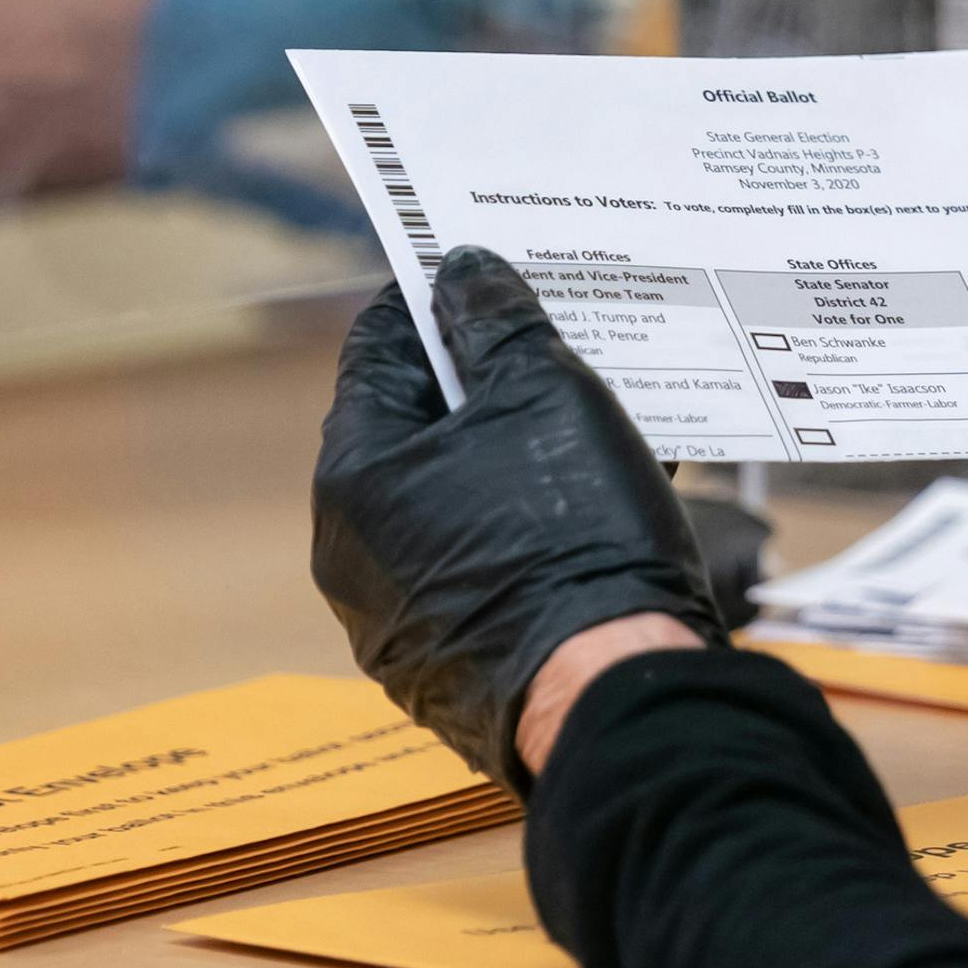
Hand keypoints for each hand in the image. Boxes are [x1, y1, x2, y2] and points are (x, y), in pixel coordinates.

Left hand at [311, 246, 725, 791]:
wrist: (614, 695)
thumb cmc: (575, 537)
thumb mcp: (549, 395)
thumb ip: (498, 323)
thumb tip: (464, 273)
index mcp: (354, 474)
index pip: (380, 349)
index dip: (439, 302)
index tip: (489, 280)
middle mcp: (353, 551)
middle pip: (417, 430)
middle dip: (487, 386)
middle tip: (557, 353)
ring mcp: (396, 620)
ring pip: (454, 503)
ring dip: (513, 461)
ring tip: (592, 432)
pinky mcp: (447, 667)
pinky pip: (479, 569)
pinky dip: (524, 531)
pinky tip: (590, 512)